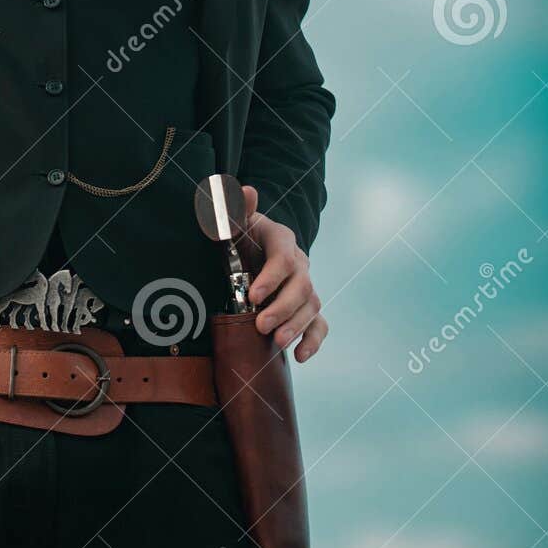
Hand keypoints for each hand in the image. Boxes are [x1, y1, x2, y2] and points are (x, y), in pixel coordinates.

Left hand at [240, 185, 326, 362]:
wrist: (246, 253)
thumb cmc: (236, 236)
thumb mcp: (229, 222)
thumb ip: (233, 208)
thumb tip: (246, 191)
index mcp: (281, 239)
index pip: (283, 258)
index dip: (271, 278)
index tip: (252, 295)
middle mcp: (299, 263)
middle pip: (301, 286)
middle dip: (283, 307)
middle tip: (261, 325)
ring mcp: (305, 286)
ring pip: (312, 306)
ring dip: (296, 326)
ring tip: (276, 342)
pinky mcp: (307, 307)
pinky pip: (319, 324)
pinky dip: (313, 340)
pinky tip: (300, 356)